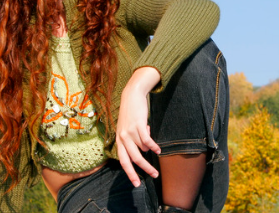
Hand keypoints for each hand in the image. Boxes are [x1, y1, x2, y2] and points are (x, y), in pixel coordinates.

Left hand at [116, 67, 161, 186]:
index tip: (137, 184)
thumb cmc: (131, 113)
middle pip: (134, 159)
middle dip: (144, 169)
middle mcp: (122, 138)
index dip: (130, 173)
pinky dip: (153, 146)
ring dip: (150, 152)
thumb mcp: (128, 128)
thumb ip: (134, 140)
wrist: (131, 95)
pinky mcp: (138, 125)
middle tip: (154, 176)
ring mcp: (130, 132)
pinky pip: (147, 141)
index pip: (124, 161)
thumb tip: (145, 149)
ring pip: (142, 150)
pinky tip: (159, 150)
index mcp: (119, 140)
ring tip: (157, 154)